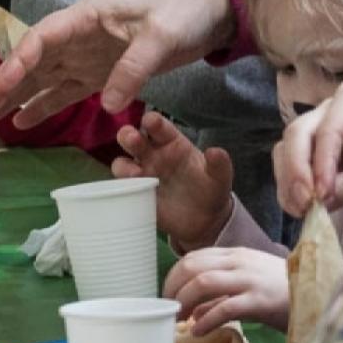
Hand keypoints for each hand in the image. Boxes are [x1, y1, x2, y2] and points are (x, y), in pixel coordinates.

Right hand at [0, 0, 235, 127]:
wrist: (212, 11)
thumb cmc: (185, 10)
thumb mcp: (162, 36)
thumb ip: (133, 68)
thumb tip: (108, 105)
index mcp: (88, 16)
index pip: (42, 39)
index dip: (18, 63)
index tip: (0, 86)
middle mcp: (80, 34)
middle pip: (34, 61)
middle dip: (4, 86)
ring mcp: (90, 54)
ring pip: (44, 78)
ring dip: (17, 98)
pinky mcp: (104, 71)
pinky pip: (67, 90)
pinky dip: (46, 105)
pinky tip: (24, 122)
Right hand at [111, 111, 234, 248]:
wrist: (205, 220)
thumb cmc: (211, 189)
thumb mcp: (220, 177)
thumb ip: (219, 163)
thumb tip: (215, 151)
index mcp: (173, 143)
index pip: (159, 126)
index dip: (153, 121)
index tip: (150, 121)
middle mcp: (154, 154)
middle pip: (134, 138)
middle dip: (128, 136)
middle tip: (132, 139)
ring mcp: (143, 174)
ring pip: (122, 162)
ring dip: (124, 165)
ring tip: (136, 173)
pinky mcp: (137, 195)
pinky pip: (122, 187)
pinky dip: (122, 187)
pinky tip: (131, 191)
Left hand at [163, 247, 289, 334]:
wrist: (317, 294)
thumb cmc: (281, 290)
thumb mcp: (248, 281)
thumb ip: (221, 290)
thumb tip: (193, 308)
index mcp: (235, 254)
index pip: (193, 257)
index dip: (174, 276)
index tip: (168, 295)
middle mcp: (239, 262)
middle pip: (192, 267)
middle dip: (173, 288)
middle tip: (168, 308)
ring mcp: (249, 279)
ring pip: (203, 282)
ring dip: (184, 301)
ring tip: (178, 318)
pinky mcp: (258, 300)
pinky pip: (224, 308)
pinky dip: (205, 321)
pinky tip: (198, 331)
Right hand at [273, 82, 342, 217]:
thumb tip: (321, 203)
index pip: (328, 130)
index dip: (320, 164)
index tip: (322, 196)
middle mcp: (328, 108)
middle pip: (297, 134)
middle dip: (296, 171)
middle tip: (304, 205)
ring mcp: (316, 127)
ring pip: (287, 150)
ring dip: (289, 182)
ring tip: (302, 211)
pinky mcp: (310, 150)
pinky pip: (289, 165)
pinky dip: (290, 188)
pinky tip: (301, 209)